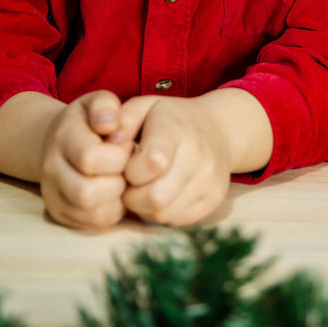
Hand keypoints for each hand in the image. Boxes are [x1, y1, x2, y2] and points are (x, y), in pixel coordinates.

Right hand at [38, 89, 136, 230]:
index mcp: (62, 137)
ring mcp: (52, 194)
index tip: (126, 147)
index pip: (90, 158)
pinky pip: (91, 225)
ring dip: (116, 201)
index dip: (118, 156)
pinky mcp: (59, 213)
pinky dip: (110, 213)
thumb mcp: (96, 102)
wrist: (57, 140)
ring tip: (121, 181)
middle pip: (86, 193)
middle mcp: (51, 169)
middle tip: (125, 170)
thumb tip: (111, 125)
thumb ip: (105, 105)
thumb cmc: (86, 121)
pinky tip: (114, 194)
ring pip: (90, 214)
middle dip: (117, 183)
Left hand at [114, 94, 233, 226]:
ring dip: (145, 207)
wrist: (217, 127)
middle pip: (157, 197)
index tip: (128, 163)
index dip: (131, 170)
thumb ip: (121, 121)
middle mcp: (199, 153)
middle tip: (131, 182)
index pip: (153, 162)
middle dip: (134, 196)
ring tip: (145, 187)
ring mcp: (210, 178)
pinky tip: (162, 192)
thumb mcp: (143, 107)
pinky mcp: (214, 198)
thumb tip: (109, 146)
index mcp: (176, 127)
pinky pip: (177, 220)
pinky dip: (162, 213)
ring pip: (165, 214)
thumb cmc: (169, 118)